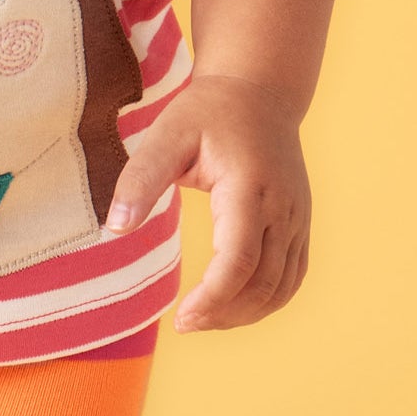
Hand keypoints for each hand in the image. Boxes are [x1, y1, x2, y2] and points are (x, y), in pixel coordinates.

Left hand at [102, 73, 310, 333]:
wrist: (259, 91)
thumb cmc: (207, 113)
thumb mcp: (167, 134)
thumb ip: (140, 179)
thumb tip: (114, 228)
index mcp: (248, 187)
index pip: (238, 260)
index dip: (212, 298)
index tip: (182, 320)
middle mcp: (282, 207)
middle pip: (262, 283)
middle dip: (224, 313)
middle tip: (185, 324)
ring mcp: (298, 217)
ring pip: (281, 287)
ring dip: (246, 314)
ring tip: (205, 318)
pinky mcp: (302, 223)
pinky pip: (292, 277)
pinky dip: (267, 301)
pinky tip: (235, 306)